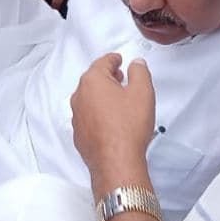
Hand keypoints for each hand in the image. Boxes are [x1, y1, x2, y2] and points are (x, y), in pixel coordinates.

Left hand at [70, 53, 156, 192]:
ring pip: (89, 98)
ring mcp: (77, 116)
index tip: (118, 59)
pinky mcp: (79, 133)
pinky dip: (98, 113)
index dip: (113, 59)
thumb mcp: (142, 92)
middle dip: (107, 76)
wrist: (116, 161)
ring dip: (102, 96)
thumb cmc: (127, 128)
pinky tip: (112, 120)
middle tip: (120, 77)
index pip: (103, 62)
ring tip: (119, 100)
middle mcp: (80, 96)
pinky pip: (88, 116)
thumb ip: (140, 71)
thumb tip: (136, 64)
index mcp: (93, 81)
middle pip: (93, 79)